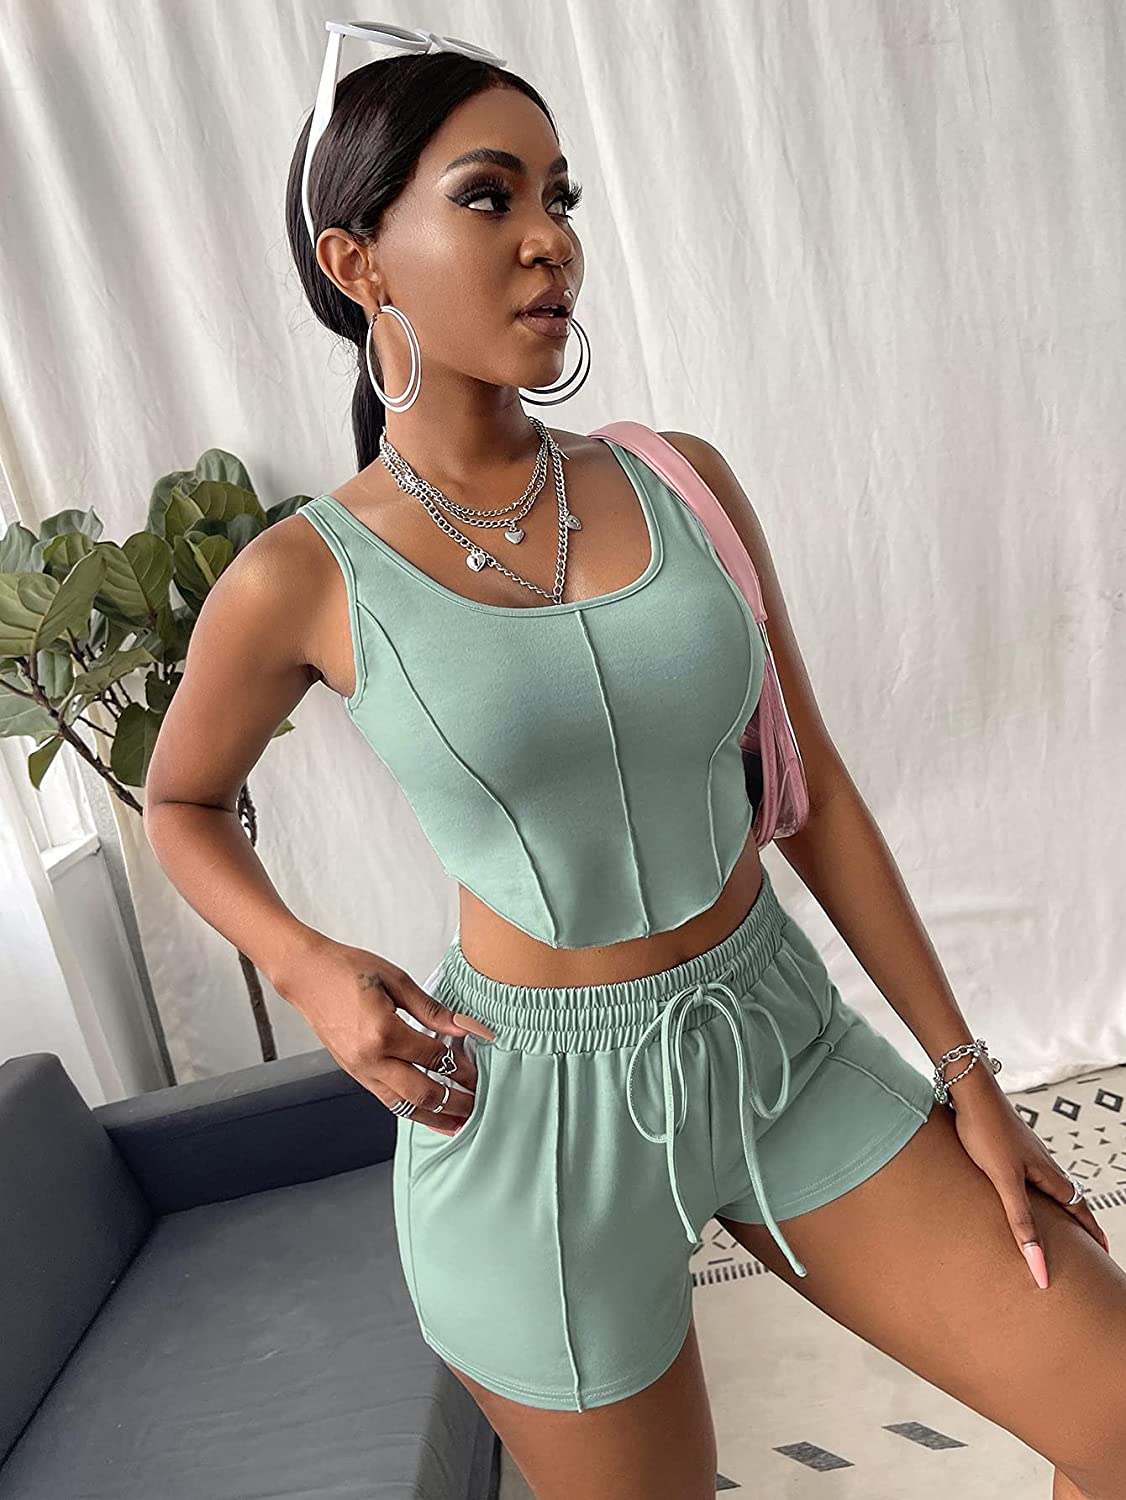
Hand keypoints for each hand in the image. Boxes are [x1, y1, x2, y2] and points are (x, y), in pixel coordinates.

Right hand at [276, 933, 496, 1135]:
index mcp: (383, 1032)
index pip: (434, 1058)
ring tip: (460, 1123)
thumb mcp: (397, 980)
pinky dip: (411, 1110)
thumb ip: (434, 1010)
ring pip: (404, 1106)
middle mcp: (370, 1059)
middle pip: (422, 1093)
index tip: (480, 1071)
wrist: (306, 974)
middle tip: (479, 1105)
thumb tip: (468, 1028)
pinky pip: (387, 1100)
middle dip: (454, 1103)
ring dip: (434, 1118)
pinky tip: (428, 1114)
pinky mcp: (354, 1073)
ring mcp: (359, 1070)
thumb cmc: (347, 970)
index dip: (461, 1067)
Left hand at [948, 1070, 1109, 1287]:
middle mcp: (1040, 1162)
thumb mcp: (1005, 1181)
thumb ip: (1021, 1221)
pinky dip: (1031, 1189)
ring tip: (1051, 1220)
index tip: (1102, 1249)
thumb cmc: (986, 1129)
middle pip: (1066, 1196)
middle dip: (1076, 1220)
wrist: (969, 1090)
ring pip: (1046, 1183)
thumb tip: (1038, 1263)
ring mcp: (1023, 1151)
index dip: (1090, 1230)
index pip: (1078, 1207)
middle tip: (1082, 1242)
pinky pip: (1026, 1172)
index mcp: (1047, 1172)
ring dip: (1054, 1203)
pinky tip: (1014, 1189)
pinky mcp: (1006, 1143)